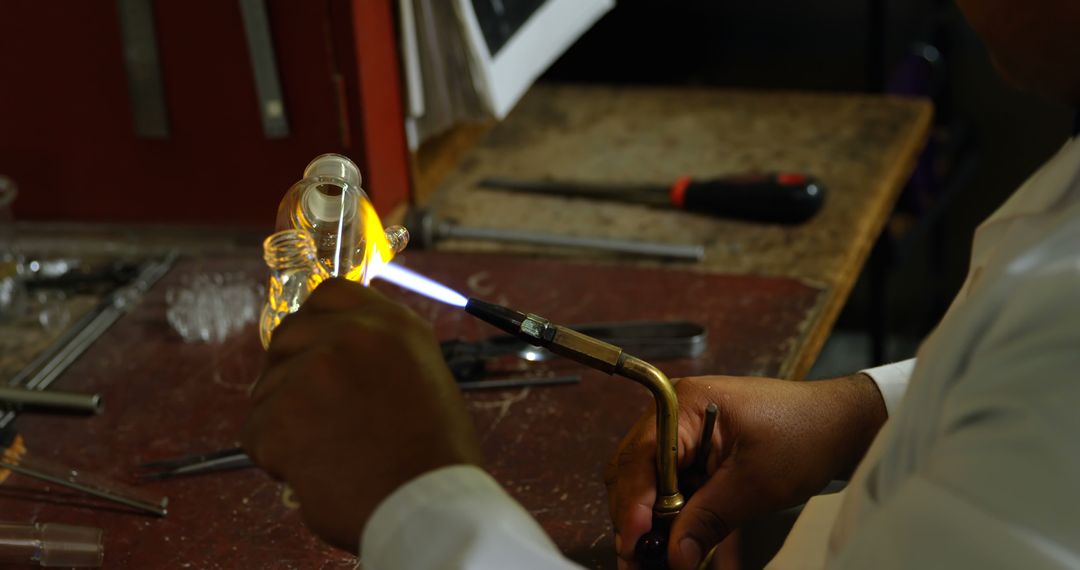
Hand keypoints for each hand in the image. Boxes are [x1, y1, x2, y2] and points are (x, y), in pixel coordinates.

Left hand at [243, 278, 481, 551]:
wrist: (430, 505)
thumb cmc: (434, 455)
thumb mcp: (423, 376)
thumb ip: (377, 353)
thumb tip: (332, 349)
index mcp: (392, 325)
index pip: (329, 294)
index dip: (315, 324)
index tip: (314, 349)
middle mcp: (351, 336)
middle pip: (287, 336)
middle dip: (290, 372)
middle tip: (314, 414)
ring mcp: (313, 372)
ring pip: (267, 389)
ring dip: (285, 421)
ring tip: (330, 452)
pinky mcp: (282, 416)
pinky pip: (256, 433)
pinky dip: (276, 458)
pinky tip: (316, 471)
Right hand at [605, 374, 886, 569]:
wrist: (839, 425)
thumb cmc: (803, 436)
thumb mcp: (755, 484)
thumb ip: (708, 519)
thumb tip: (673, 557)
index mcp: (681, 405)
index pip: (640, 458)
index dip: (633, 505)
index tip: (634, 544)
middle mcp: (672, 414)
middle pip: (633, 471)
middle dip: (633, 518)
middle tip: (638, 561)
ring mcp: (681, 431)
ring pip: (644, 481)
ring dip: (648, 520)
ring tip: (653, 559)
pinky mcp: (694, 450)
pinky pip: (667, 484)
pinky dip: (667, 514)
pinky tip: (674, 541)